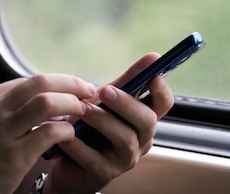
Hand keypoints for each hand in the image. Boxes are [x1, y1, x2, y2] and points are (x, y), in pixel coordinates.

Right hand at [0, 74, 96, 193]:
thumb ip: (1, 111)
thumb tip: (39, 99)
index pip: (25, 81)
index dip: (54, 82)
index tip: (73, 88)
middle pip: (39, 82)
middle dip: (70, 83)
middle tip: (89, 90)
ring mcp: (0, 133)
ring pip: (46, 102)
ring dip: (72, 103)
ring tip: (84, 111)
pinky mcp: (13, 157)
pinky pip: (49, 133)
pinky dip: (66, 129)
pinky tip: (70, 134)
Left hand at [44, 53, 174, 193]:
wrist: (66, 159)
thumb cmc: (90, 125)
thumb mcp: (106, 100)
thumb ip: (127, 81)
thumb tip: (153, 57)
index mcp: (143, 118)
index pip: (164, 104)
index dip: (162, 90)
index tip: (153, 76)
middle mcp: (141, 139)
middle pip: (148, 121)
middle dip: (127, 104)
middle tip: (105, 90)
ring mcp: (126, 159)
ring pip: (125, 138)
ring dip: (102, 120)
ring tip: (81, 109)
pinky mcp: (105, 174)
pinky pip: (96, 159)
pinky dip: (80, 145)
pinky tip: (66, 135)